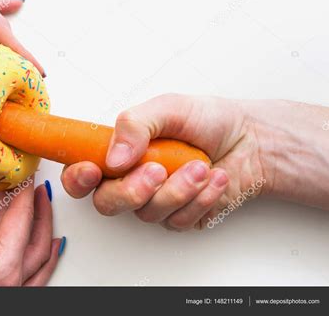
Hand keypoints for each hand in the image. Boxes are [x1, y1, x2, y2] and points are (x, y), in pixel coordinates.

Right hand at [0, 137, 64, 285]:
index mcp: (1, 269)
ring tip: (43, 206)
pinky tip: (50, 248)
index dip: (23, 189)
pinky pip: (35, 278)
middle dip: (38, 207)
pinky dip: (44, 259)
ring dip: (44, 230)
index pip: (21, 217)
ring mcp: (8, 294)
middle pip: (37, 237)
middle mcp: (11, 285)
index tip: (24, 169)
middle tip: (35, 182)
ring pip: (39, 259)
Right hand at [62, 94, 328, 229]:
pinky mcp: (180, 216)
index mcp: (121, 152)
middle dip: (131, 191)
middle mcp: (132, 179)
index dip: (78, 178)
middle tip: (156, 171)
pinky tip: (213, 179)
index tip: (91, 170)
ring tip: (199, 166)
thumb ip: (135, 125)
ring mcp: (155, 200)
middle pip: (107, 203)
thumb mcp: (169, 108)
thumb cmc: (208, 120)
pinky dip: (200, 199)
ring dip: (177, 190)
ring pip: (147, 213)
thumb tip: (113, 156)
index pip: (82, 172)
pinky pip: (179, 220)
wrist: (250, 140)